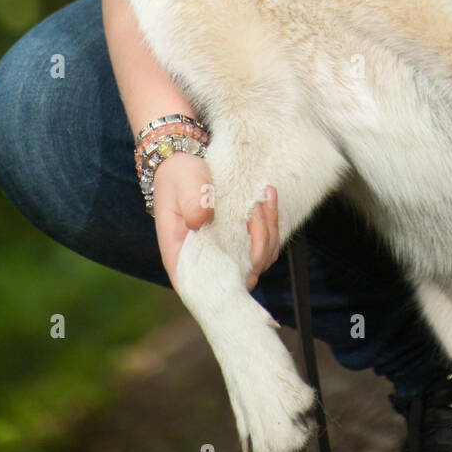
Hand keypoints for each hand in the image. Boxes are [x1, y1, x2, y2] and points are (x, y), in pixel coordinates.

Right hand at [152, 152, 279, 292]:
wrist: (185, 163)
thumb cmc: (179, 178)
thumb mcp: (182, 185)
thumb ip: (191, 202)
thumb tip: (200, 220)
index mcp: (183, 257)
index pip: (205, 289)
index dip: (229, 284)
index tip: (245, 253)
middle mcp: (206, 262)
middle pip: (241, 275)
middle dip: (257, 244)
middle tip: (254, 209)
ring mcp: (226, 252)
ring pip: (258, 260)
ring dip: (268, 231)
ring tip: (261, 199)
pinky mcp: (240, 240)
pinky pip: (265, 244)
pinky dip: (271, 224)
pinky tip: (267, 199)